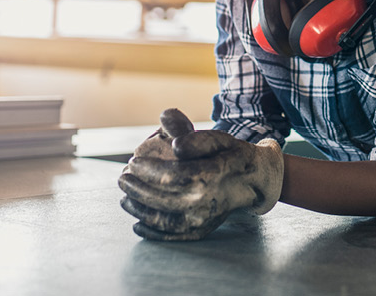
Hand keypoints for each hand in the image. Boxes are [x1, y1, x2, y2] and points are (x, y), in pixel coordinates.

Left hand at [118, 108, 283, 240]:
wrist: (253, 181)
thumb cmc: (231, 155)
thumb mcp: (219, 138)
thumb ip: (197, 138)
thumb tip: (176, 144)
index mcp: (211, 176)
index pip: (172, 175)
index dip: (148, 170)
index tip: (132, 161)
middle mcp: (207, 202)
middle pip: (163, 198)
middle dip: (137, 188)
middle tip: (122, 177)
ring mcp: (203, 220)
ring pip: (163, 219)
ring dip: (138, 209)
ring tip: (124, 197)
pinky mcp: (201, 230)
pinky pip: (172, 235)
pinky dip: (151, 232)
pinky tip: (136, 223)